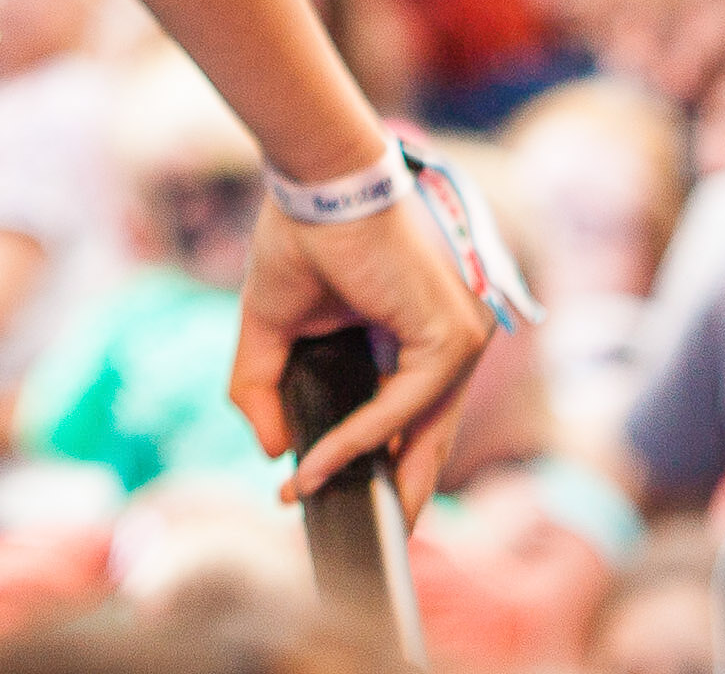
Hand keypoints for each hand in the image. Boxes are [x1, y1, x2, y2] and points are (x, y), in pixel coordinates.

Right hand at [231, 191, 492, 519]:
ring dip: (377, 482)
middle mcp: (451, 340)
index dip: (378, 465)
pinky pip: (406, 408)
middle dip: (399, 499)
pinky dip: (362, 440)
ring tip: (341, 519)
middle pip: (429, 440)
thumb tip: (273, 452)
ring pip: (423, 434)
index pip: (414, 420)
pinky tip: (320, 462)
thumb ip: (264, 389)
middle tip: (370, 547)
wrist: (314, 177)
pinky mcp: (451, 335)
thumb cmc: (299, 236)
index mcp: (420, 338)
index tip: (336, 499)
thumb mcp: (272, 327)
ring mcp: (459, 338)